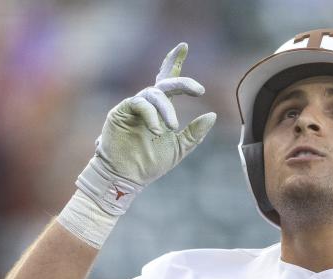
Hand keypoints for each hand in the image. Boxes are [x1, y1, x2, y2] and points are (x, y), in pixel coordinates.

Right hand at [76, 42, 215, 215]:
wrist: (127, 178)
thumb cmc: (150, 164)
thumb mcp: (180, 148)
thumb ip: (195, 133)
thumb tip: (212, 115)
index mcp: (160, 109)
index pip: (168, 81)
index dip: (174, 62)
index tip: (184, 46)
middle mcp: (147, 104)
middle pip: (164, 83)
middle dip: (182, 82)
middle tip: (199, 89)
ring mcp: (133, 107)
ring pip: (154, 94)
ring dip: (167, 109)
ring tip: (172, 127)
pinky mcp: (120, 112)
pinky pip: (139, 104)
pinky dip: (152, 115)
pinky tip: (158, 130)